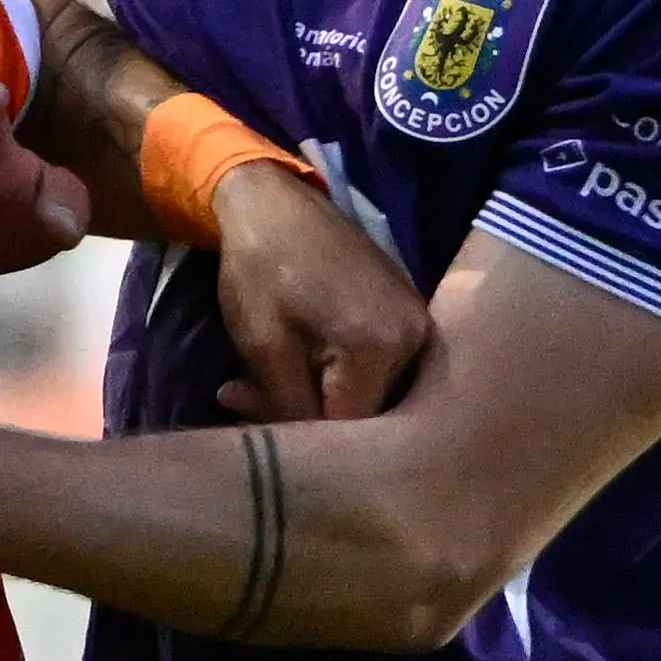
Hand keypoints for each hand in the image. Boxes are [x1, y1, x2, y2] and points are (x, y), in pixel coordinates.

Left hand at [211, 161, 423, 422]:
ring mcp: (418, 328)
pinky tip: (290, 366)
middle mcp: (417, 342)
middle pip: (366, 416)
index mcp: (384, 348)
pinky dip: (330, 377)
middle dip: (304, 418)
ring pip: (368, 396)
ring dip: (313, 399)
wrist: (273, 202)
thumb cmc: (261, 269)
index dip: (302, 439)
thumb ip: (288, 407)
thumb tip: (303, 458)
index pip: (352, 429)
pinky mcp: (407, 319)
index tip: (251, 415)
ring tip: (255, 382)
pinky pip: (375, 371)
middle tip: (242, 396)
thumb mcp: (264, 346)